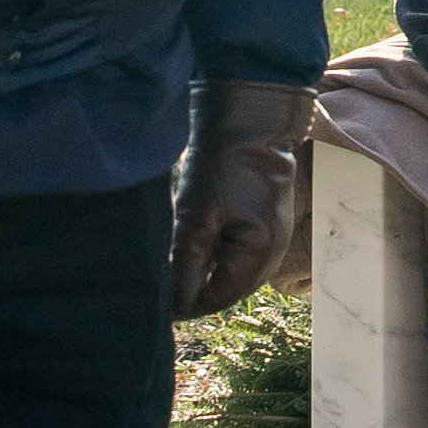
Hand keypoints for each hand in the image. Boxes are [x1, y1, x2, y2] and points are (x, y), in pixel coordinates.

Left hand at [164, 80, 315, 317]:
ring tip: (174, 257)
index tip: (153, 295)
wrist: (251, 121)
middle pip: (226, 290)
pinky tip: (196, 242)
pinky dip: (216, 255)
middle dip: (193, 287)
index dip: (183, 302)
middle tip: (158, 276)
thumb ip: (186, 266)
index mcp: (258, 255)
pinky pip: (239, 256)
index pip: (216, 299)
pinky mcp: (268, 227)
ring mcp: (274, 241)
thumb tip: (175, 307)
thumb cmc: (224, 163)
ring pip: (231, 274)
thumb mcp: (196, 216)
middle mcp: (272, 255)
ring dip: (203, 271)